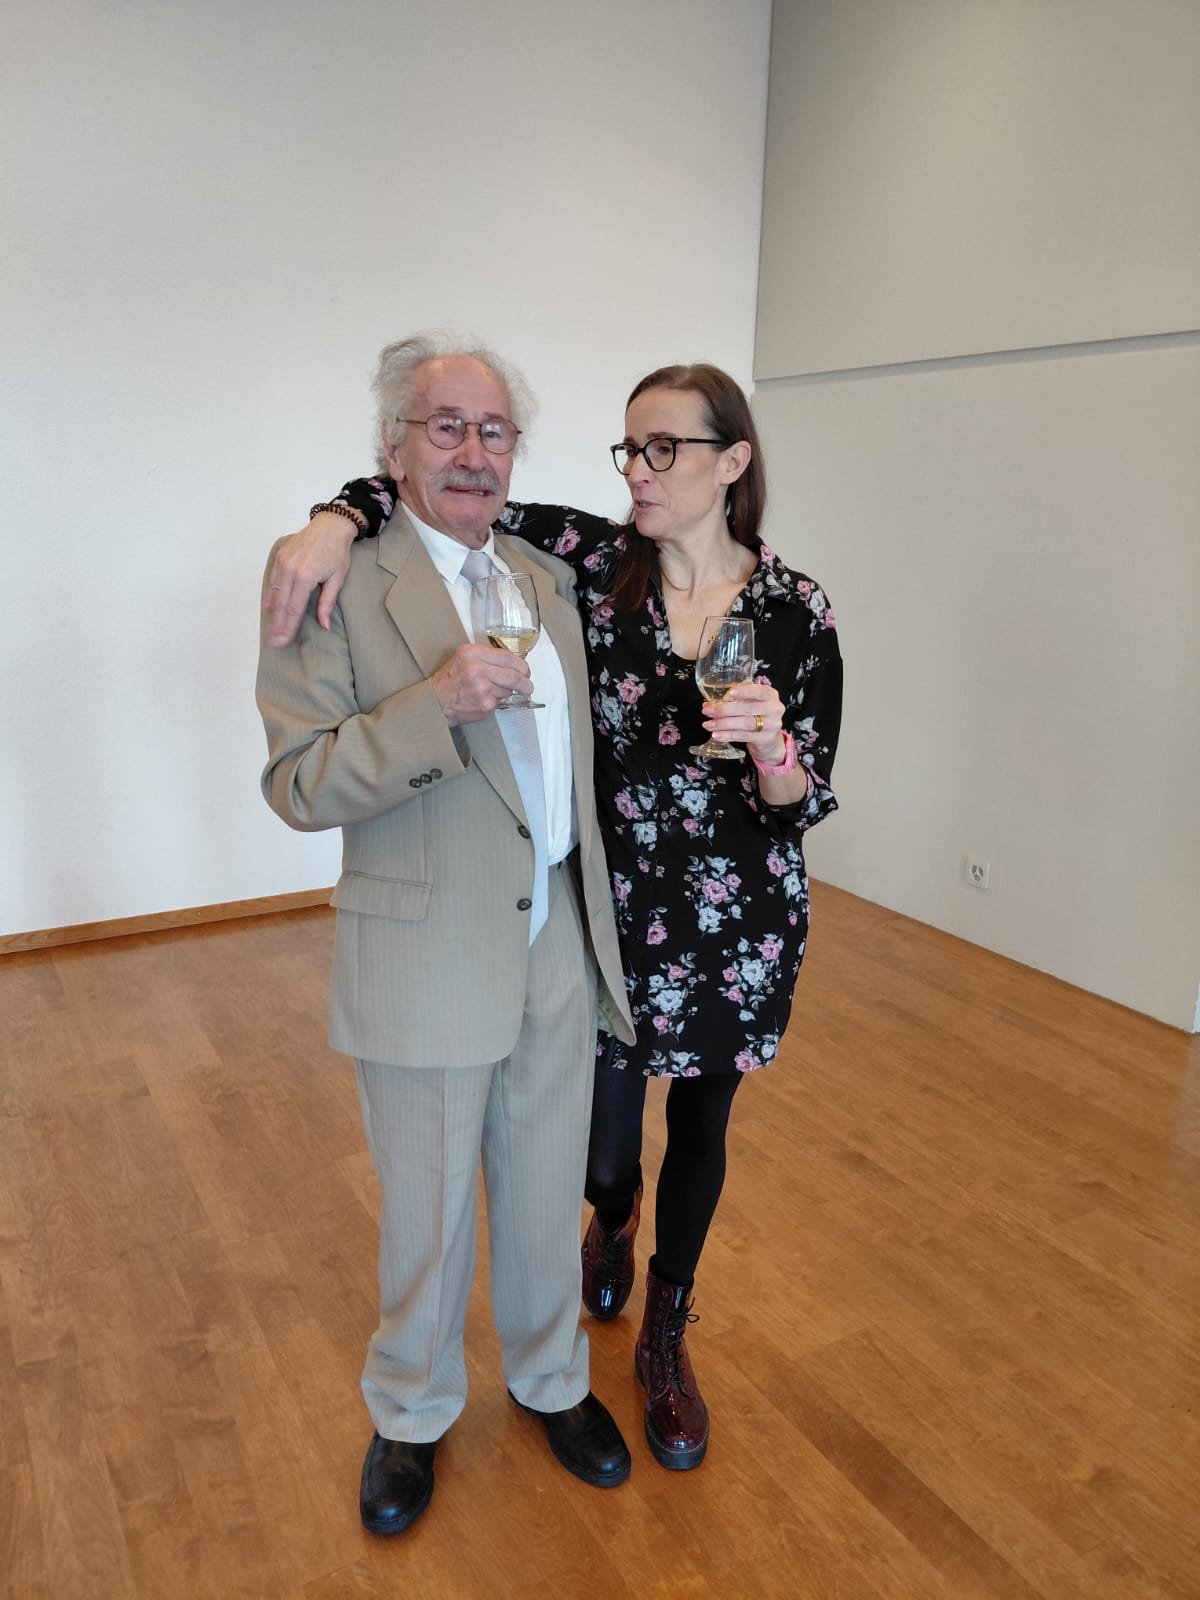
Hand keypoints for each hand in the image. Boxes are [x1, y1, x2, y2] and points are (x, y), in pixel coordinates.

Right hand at [264, 512, 358, 645]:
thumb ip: (327, 603)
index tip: (284, 640)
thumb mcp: (338, 579)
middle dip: (278, 625)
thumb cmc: (337, 552)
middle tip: (274, 642)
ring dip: (272, 614)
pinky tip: (269, 609)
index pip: (294, 608)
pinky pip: (272, 581)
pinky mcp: (279, 558)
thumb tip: (324, 626)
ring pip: (274, 594)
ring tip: (271, 630)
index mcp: (306, 577)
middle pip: (281, 605)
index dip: (289, 627)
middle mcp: (290, 570)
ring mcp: (283, 563)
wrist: (330, 526)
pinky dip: (270, 597)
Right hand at [431, 643, 533, 726]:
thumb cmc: (449, 681)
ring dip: (507, 692)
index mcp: (472, 653)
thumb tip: (512, 663)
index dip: (521, 665)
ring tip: (492, 692)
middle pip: (514, 675)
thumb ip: (485, 657)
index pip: (507, 656)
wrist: (435, 702)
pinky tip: (484, 700)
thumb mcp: (462, 658)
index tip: (525, 670)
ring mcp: (482, 688)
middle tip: (527, 686)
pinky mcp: (485, 704)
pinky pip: (500, 702)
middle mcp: (477, 668)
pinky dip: (496, 702)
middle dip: (525, 683)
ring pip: (508, 689)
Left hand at [702, 681, 787, 763]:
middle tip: (708, 711)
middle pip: (748, 708)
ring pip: (745, 723)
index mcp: (770, 694)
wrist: (769, 738)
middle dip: (725, 710)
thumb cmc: (756, 716)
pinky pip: (744, 736)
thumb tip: (708, 704)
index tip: (729, 693)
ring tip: (708, 724)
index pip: (759, 691)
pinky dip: (728, 735)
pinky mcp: (766, 738)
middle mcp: (774, 708)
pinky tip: (717, 735)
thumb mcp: (750, 704)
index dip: (745, 692)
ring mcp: (772, 725)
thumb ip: (733, 701)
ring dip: (724, 724)